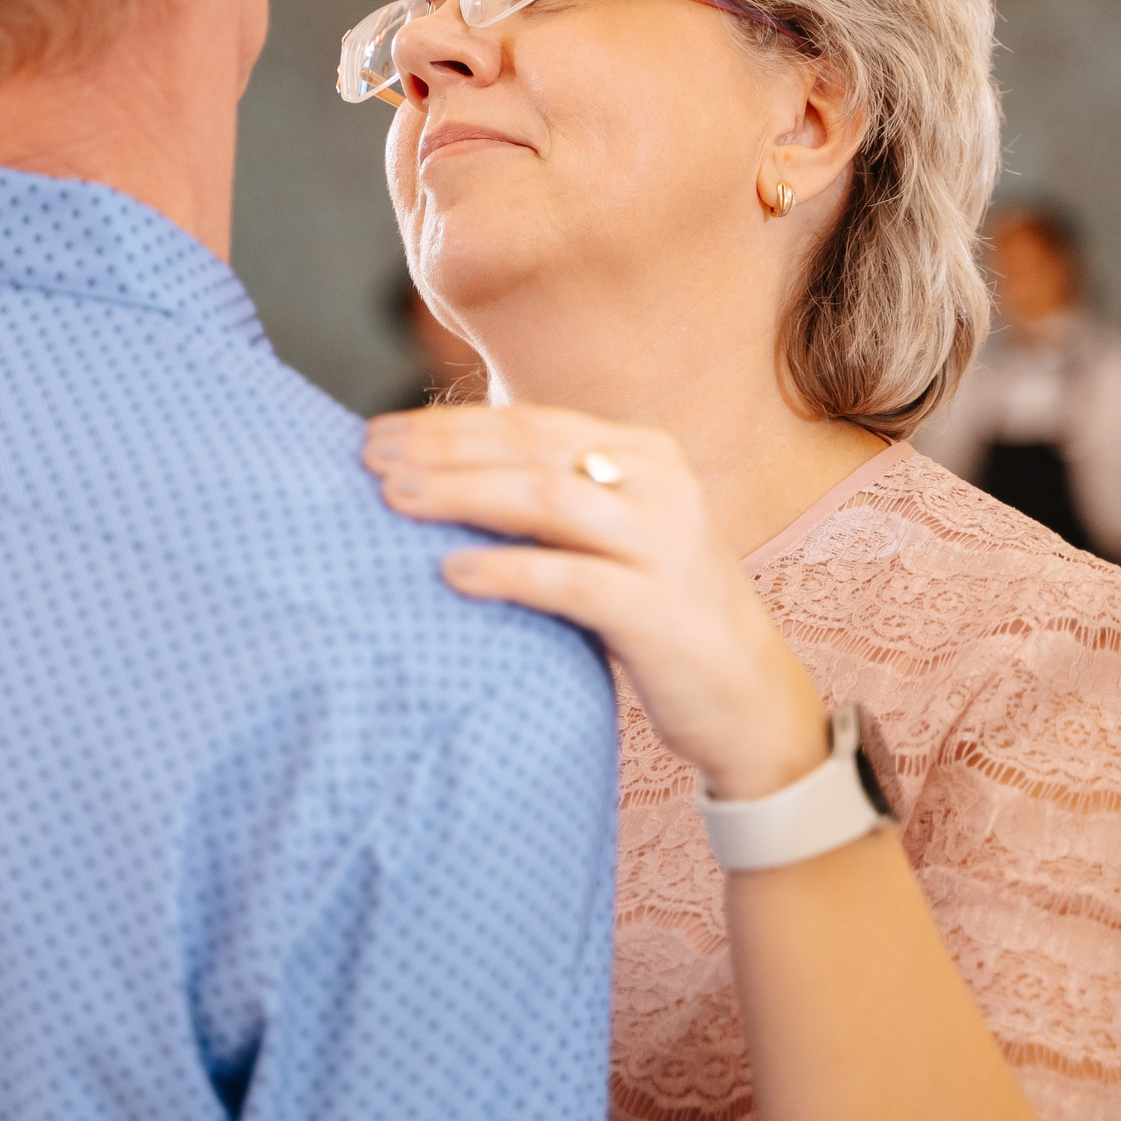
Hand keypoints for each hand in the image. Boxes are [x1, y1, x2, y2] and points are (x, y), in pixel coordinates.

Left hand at [363, 404, 830, 801]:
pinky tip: (451, 575)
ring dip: (462, 495)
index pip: (530, 420)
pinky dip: (507, 573)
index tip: (378, 431)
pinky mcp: (661, 611)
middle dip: (441, 448)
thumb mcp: (610, 537)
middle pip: (531, 448)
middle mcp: (660, 484)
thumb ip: (548, 498)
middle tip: (368, 458)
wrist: (751, 700)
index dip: (450, 423)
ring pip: (548, 499)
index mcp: (643, 453)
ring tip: (395, 501)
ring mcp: (665, 546)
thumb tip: (432, 473)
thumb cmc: (656, 612)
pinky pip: (572, 581)